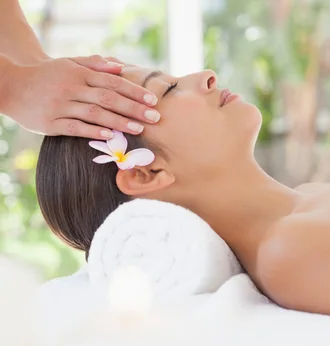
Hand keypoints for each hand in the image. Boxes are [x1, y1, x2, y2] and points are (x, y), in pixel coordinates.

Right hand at [5, 55, 159, 138]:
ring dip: (118, 122)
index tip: (152, 101)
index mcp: (78, 74)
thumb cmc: (48, 76)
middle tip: (154, 118)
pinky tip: (110, 137)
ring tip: (138, 129)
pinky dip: (93, 132)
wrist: (13, 86)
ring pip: (94, 114)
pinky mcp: (51, 124)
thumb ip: (94, 64)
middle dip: (133, 108)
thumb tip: (120, 67)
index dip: (133, 91)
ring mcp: (61, 106)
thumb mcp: (69, 64)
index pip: (112, 82)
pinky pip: (75, 128)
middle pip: (108, 98)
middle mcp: (71, 88)